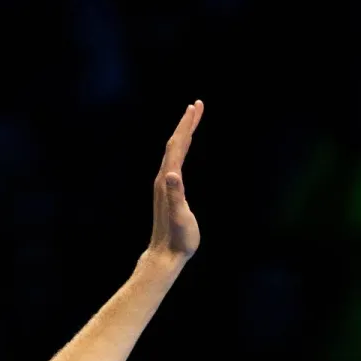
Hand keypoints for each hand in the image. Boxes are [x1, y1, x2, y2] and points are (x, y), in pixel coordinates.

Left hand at [148, 100, 203, 260]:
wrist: (165, 255)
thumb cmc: (177, 239)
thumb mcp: (179, 217)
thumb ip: (175, 196)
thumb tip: (171, 174)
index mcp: (167, 181)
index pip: (177, 146)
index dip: (186, 125)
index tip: (195, 107)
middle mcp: (163, 179)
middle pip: (175, 144)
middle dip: (186, 123)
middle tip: (197, 104)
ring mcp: (165, 185)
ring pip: (174, 152)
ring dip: (184, 133)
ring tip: (193, 119)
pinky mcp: (168, 191)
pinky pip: (176, 162)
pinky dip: (182, 148)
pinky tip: (185, 148)